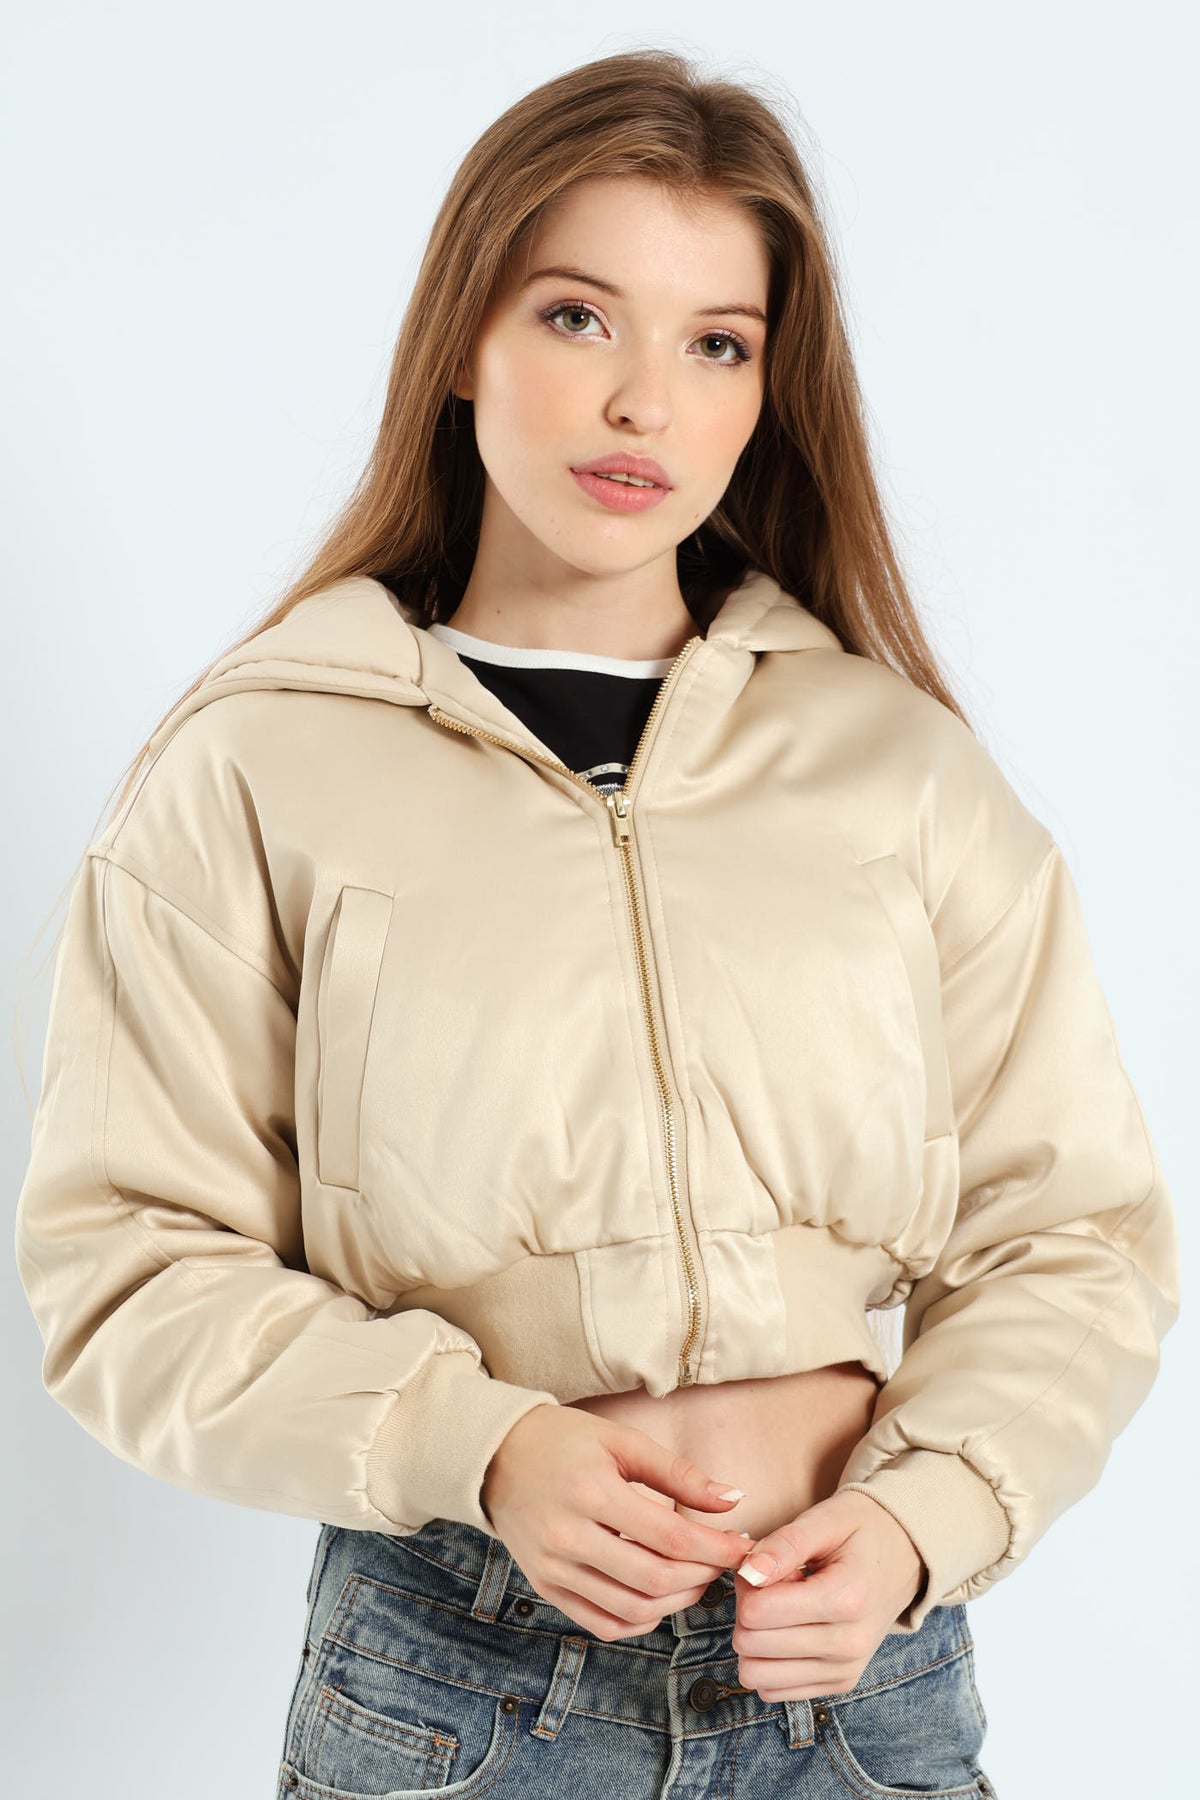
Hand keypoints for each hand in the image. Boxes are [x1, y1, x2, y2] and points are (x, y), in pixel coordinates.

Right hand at [481, 1403, 754, 1640]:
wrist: (496, 1457)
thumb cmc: (564, 1441)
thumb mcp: (621, 1441)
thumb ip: (678, 1474)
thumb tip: (732, 1501)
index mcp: (591, 1493)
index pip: (670, 1538)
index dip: (716, 1548)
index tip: (743, 1546)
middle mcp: (569, 1538)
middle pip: (656, 1580)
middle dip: (703, 1575)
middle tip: (722, 1559)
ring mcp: (554, 1570)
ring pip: (634, 1609)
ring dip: (678, 1599)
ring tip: (696, 1574)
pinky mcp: (546, 1589)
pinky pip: (605, 1624)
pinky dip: (642, 1619)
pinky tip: (660, 1595)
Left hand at [730, 1489, 926, 1700]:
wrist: (905, 1555)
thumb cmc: (860, 1531)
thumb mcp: (825, 1520)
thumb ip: (784, 1544)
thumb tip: (748, 1573)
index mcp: (846, 1599)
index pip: (758, 1613)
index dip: (747, 1582)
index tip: (764, 1564)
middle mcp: (849, 1645)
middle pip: (752, 1644)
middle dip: (747, 1609)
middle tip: (770, 1582)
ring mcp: (845, 1670)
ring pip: (758, 1675)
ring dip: (755, 1638)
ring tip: (780, 1607)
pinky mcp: (839, 1684)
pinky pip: (775, 1690)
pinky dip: (769, 1661)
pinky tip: (790, 1629)